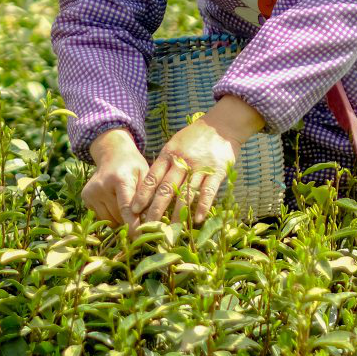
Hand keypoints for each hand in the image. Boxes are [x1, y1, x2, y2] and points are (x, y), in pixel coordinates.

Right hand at [82, 129, 148, 228]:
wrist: (112, 153)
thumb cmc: (133, 166)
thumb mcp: (145, 175)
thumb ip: (147, 197)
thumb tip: (148, 221)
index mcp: (119, 179)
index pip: (126, 207)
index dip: (132, 224)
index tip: (138, 238)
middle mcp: (101, 186)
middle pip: (119, 216)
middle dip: (131, 219)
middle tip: (138, 210)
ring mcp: (91, 192)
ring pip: (110, 220)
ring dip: (120, 217)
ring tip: (124, 201)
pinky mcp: (85, 198)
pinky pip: (102, 217)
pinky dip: (111, 214)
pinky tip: (113, 200)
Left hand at [131, 95, 264, 224]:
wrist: (221, 125)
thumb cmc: (195, 137)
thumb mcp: (174, 144)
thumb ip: (164, 163)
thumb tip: (150, 185)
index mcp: (169, 154)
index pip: (152, 177)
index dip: (143, 194)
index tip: (135, 209)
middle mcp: (182, 161)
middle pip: (167, 189)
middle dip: (156, 209)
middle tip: (149, 226)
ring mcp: (200, 167)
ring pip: (186, 194)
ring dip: (178, 213)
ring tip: (171, 230)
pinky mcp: (217, 172)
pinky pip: (208, 192)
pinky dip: (202, 207)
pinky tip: (197, 220)